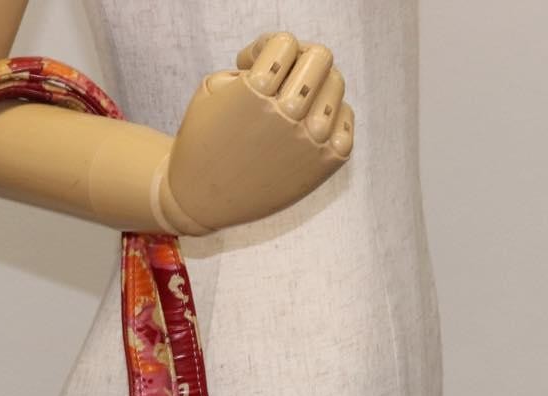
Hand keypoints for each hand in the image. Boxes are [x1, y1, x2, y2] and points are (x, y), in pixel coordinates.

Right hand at [159, 32, 354, 232]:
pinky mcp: (324, 164)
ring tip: (294, 105)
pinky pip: (346, 121)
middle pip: (320, 58)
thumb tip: (293, 61)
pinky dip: (332, 116)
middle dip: (298, 62)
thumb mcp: (212, 87)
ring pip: (335, 85)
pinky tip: (308, 125)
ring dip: (316, 87)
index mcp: (255, 90)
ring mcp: (308, 140)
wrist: (201, 200)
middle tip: (279, 81)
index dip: (266, 48)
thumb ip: (252, 62)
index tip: (248, 68)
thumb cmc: (204, 140)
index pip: (286, 43)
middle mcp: (285, 114)